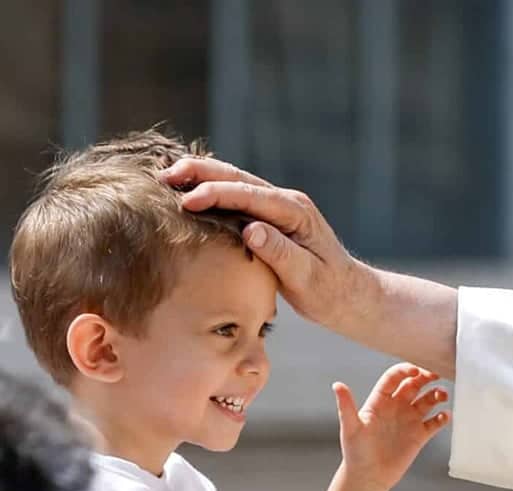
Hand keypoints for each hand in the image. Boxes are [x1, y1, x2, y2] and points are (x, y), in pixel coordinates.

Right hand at [160, 157, 368, 330]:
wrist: (347, 294)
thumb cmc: (329, 290)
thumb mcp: (307, 278)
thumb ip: (281, 253)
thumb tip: (251, 230)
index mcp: (296, 213)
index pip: (252, 196)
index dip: (218, 194)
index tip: (187, 200)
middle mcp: (287, 203)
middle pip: (239, 178)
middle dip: (201, 173)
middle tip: (164, 175)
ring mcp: (277, 208)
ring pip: (234, 183)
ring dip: (201, 177)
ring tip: (165, 178)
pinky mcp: (268, 218)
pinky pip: (235, 199)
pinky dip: (209, 192)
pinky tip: (184, 194)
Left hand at [332, 363, 450, 490]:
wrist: (368, 477)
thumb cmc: (356, 453)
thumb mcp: (351, 427)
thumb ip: (346, 406)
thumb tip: (337, 385)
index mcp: (380, 401)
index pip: (394, 378)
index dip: (406, 370)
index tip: (417, 370)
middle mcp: (396, 407)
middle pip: (415, 384)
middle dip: (426, 377)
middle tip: (436, 375)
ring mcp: (409, 420)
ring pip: (428, 400)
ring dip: (437, 394)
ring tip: (442, 396)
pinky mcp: (420, 435)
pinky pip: (435, 422)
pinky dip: (443, 417)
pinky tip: (445, 416)